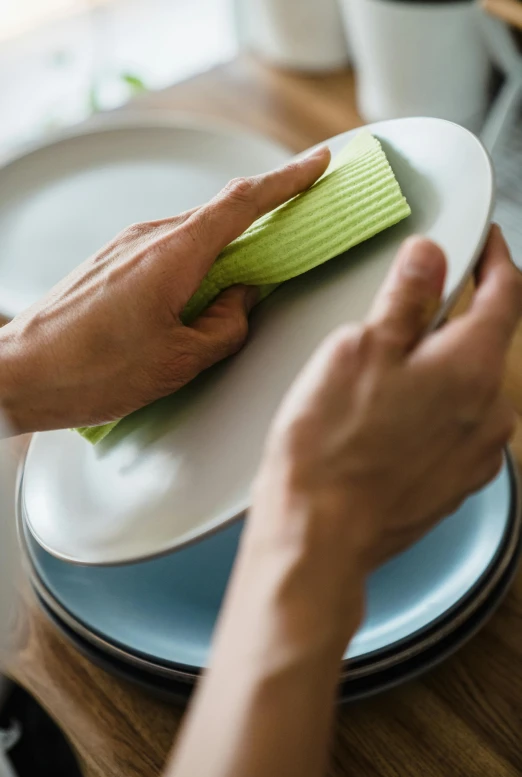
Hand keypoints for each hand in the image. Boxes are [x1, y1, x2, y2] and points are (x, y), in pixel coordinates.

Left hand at [0, 148, 329, 433]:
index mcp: (174, 254)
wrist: (21, 373)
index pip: (244, 201)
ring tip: (240, 287)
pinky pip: (168, 251)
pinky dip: (194, 264)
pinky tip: (196, 298)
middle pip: (220, 215)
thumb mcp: (179, 360)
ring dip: (224, 252)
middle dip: (262, 220)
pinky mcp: (112, 262)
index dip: (287, 179)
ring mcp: (125, 246)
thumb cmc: (91, 369)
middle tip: (293, 233)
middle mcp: (149, 238)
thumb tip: (241, 303)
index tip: (316, 163)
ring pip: (193, 237)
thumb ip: (225, 327)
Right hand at [249, 226, 521, 611]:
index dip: (494, 260)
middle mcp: (490, 412)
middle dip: (455, 317)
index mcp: (473, 367)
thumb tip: (429, 257)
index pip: (505, 293)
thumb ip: (404, 299)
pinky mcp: (455, 482)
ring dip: (440, 367)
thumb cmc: (330, 448)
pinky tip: (386, 419)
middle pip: (487, 342)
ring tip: (384, 375)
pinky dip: (433, 408)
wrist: (319, 536)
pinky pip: (456, 427)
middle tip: (408, 311)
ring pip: (469, 387)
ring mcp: (476, 453)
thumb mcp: (358, 350)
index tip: (484, 245)